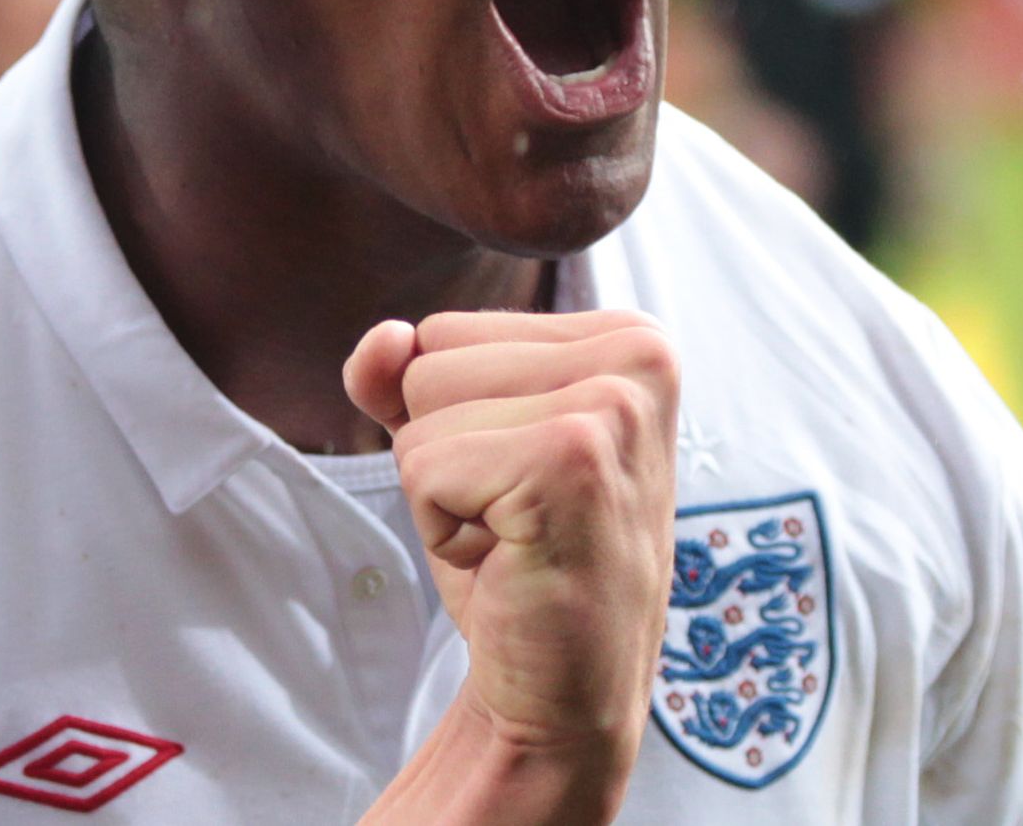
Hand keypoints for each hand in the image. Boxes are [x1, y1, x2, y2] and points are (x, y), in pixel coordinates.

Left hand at [345, 310, 677, 754]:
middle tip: (518, 517)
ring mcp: (613, 406)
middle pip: (428, 362)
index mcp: (628, 338)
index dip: (454, 420)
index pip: (444, 332)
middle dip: (445, 452)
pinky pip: (423, 467)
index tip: (522, 481)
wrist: (562, 690)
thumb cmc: (517, 562)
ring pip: (420, 411)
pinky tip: (509, 560)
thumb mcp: (456, 444)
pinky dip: (442, 528)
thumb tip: (383, 339)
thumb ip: (405, 375)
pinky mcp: (574, 461)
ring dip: (444, 490)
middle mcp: (639, 358)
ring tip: (517, 537)